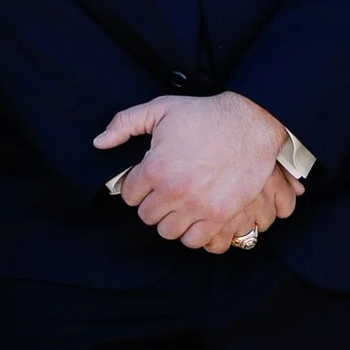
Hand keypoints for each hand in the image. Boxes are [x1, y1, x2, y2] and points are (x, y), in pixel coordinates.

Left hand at [93, 91, 290, 248]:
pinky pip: (195, 241)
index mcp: (155, 167)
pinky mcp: (220, 215)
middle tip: (166, 190)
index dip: (137, 185)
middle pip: (146, 216)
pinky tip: (196, 215)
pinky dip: (192, 232)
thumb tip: (99, 143)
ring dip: (171, 219)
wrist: (251, 123)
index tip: (151, 178)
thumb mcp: (161, 108)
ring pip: (168, 231)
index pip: (128, 195)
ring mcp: (197, 206)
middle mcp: (174, 191)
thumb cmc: (205, 115)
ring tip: (180, 204)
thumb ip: (124, 123)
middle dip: (153, 203)